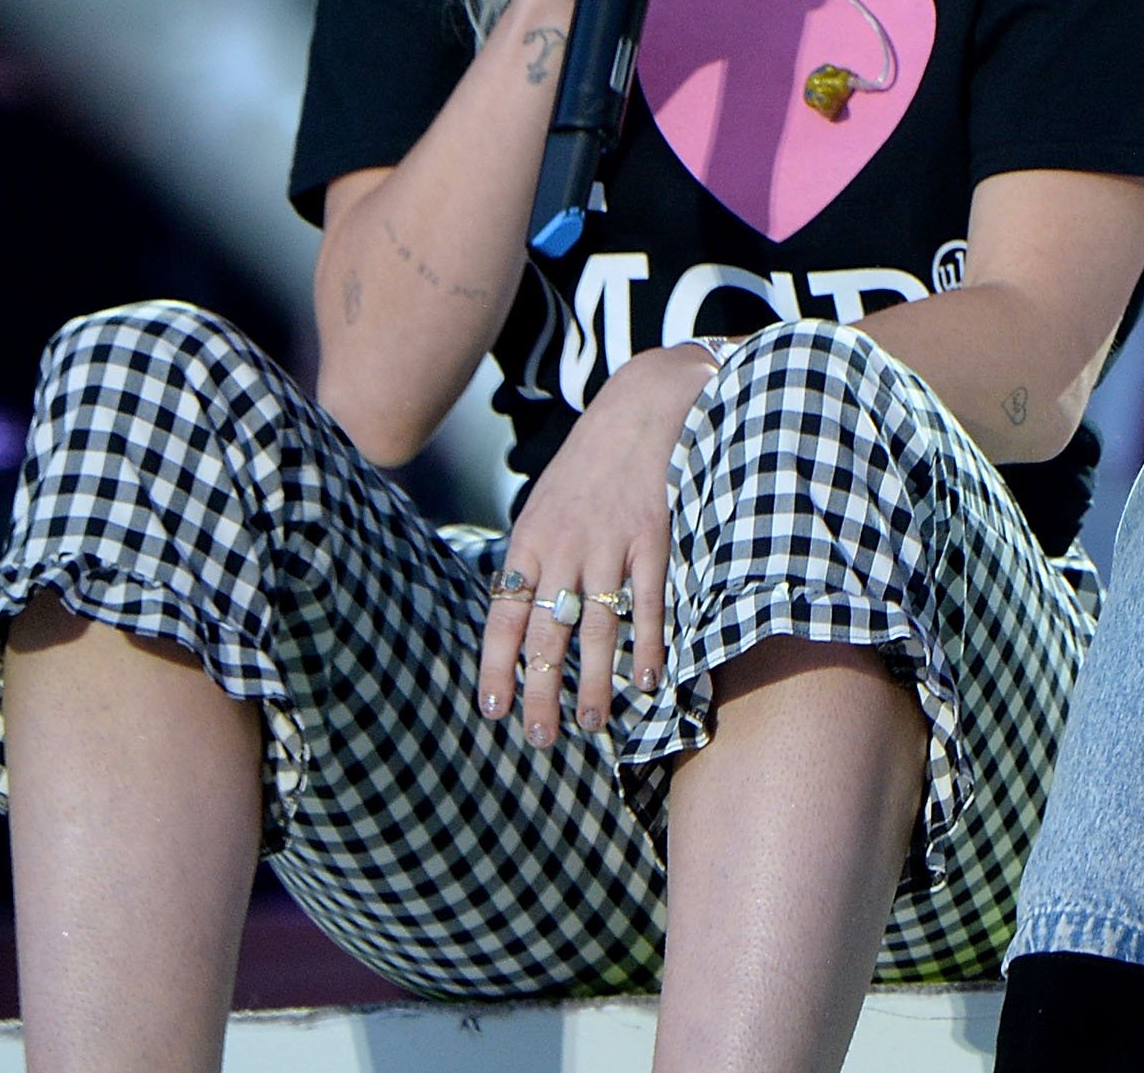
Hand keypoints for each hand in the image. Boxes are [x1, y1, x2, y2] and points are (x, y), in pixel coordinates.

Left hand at [477, 341, 713, 744]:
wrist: (643, 406)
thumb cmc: (593, 460)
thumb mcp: (547, 501)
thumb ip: (537, 555)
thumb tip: (524, 611)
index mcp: (529, 540)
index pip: (503, 616)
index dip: (496, 668)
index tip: (493, 711)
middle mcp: (563, 548)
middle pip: (546, 636)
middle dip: (541, 693)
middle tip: (541, 738)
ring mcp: (608, 545)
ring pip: (596, 630)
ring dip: (593, 683)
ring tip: (591, 724)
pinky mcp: (651, 539)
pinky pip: (646, 604)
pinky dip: (649, 645)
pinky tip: (650, 680)